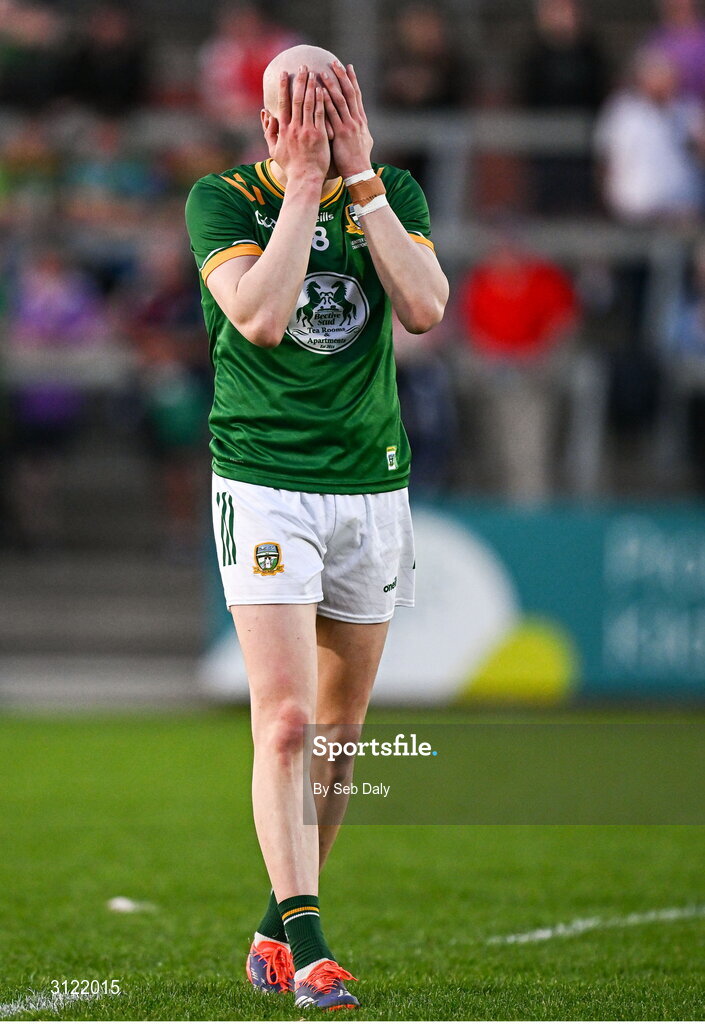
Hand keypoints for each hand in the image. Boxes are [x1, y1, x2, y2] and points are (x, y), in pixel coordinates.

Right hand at [264, 66, 329, 181]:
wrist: (304, 179)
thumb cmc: (290, 166)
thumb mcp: (274, 150)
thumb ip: (268, 131)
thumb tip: (265, 113)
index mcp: (283, 130)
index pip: (283, 103)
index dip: (283, 87)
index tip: (284, 73)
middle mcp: (294, 128)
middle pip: (296, 99)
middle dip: (299, 80)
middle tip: (303, 65)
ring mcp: (307, 131)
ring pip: (309, 104)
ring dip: (311, 86)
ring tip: (314, 71)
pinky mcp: (319, 135)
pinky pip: (320, 114)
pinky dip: (321, 101)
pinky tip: (323, 89)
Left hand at [321, 62, 372, 177]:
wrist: (359, 173)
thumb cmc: (358, 160)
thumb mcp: (363, 142)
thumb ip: (359, 130)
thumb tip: (360, 125)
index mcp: (361, 121)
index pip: (357, 96)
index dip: (353, 80)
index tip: (348, 67)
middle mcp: (356, 120)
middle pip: (349, 93)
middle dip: (342, 76)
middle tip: (334, 62)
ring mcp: (349, 126)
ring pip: (340, 100)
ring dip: (331, 85)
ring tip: (322, 72)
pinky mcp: (341, 133)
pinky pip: (332, 114)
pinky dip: (326, 102)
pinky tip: (319, 92)